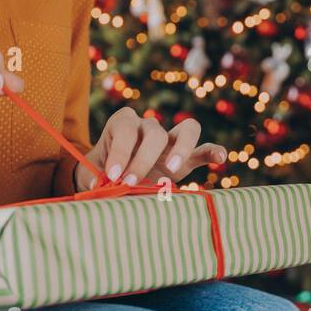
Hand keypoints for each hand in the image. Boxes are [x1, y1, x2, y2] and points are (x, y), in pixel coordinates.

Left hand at [77, 107, 226, 191]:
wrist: (112, 179)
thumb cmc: (100, 173)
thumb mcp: (91, 173)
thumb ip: (92, 179)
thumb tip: (97, 187)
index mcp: (123, 124)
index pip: (126, 127)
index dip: (120, 150)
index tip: (113, 175)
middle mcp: (149, 127)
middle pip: (155, 131)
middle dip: (142, 158)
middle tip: (130, 182)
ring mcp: (171, 140)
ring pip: (187, 129)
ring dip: (182, 147)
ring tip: (172, 168)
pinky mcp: (186, 158)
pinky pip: (204, 149)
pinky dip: (213, 152)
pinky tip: (219, 159)